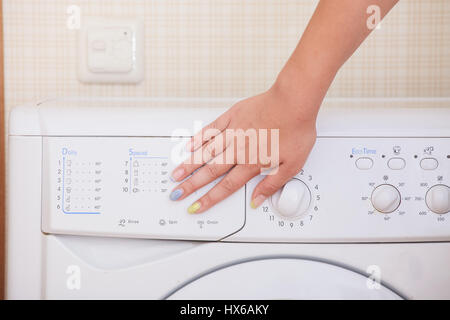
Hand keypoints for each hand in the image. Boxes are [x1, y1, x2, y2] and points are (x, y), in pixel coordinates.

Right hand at [169, 81, 317, 213]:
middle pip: (210, 171)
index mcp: (252, 163)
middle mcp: (239, 149)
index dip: (209, 198)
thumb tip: (257, 200)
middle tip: (176, 193)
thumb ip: (272, 184)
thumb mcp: (292, 165)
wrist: (293, 101)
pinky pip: (211, 129)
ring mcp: (233, 132)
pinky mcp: (232, 116)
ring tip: (176, 173)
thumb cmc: (296, 130)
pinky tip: (189, 145)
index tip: (196, 206)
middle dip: (191, 185)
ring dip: (190, 164)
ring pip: (206, 152)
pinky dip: (199, 138)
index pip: (226, 186)